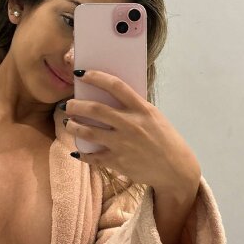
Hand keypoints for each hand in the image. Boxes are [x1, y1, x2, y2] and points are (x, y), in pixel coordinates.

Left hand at [63, 69, 200, 191]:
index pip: (116, 86)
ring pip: (88, 132)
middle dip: (76, 105)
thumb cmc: (165, 141)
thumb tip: (111, 99)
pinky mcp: (117, 162)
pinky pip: (92, 157)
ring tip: (68, 123)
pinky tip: (76, 152)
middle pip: (95, 109)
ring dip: (73, 126)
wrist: (175, 170)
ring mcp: (122, 144)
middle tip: (68, 105)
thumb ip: (135, 108)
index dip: (96, 77)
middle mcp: (130, 124)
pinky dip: (82, 155)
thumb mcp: (154, 118)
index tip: (81, 73)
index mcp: (142, 109)